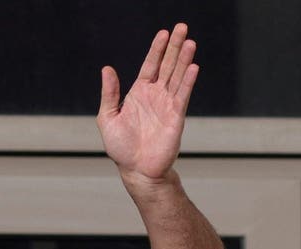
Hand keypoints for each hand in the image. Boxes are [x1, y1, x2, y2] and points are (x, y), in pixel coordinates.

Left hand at [97, 23, 198, 183]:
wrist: (137, 170)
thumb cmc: (121, 148)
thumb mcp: (108, 117)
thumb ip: (109, 93)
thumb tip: (107, 69)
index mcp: (139, 93)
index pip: (150, 65)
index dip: (157, 49)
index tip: (164, 33)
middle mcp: (155, 96)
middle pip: (167, 66)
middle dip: (175, 47)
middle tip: (183, 27)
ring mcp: (167, 105)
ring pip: (177, 76)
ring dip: (184, 59)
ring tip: (190, 42)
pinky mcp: (176, 117)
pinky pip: (182, 95)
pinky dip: (187, 81)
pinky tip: (193, 67)